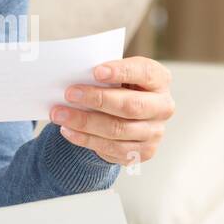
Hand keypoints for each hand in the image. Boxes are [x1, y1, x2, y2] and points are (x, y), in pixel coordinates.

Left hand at [49, 56, 174, 165]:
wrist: (126, 116)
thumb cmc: (120, 88)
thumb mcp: (118, 76)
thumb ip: (105, 75)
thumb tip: (76, 77)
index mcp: (160, 80)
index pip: (144, 72)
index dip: (121, 71)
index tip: (96, 71)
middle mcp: (163, 106)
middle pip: (131, 105)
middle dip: (97, 99)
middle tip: (70, 94)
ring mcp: (155, 132)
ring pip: (117, 130)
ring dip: (84, 122)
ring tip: (60, 114)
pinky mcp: (143, 152)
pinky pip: (111, 148)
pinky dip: (85, 140)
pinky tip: (68, 131)